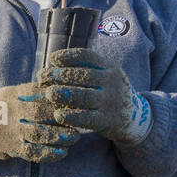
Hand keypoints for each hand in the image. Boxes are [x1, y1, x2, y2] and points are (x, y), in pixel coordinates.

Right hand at [0, 81, 82, 163]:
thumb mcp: (9, 95)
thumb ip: (30, 92)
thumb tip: (58, 87)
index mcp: (11, 94)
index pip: (39, 93)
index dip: (58, 97)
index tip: (76, 100)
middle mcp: (8, 110)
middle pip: (40, 112)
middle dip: (62, 117)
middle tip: (79, 120)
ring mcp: (8, 130)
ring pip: (38, 133)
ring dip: (58, 136)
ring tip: (74, 137)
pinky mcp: (8, 147)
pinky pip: (31, 151)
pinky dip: (48, 153)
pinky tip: (61, 153)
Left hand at [38, 48, 152, 144]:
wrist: (134, 118)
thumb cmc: (108, 93)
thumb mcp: (104, 76)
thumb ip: (85, 69)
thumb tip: (52, 64)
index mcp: (109, 67)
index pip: (88, 56)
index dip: (68, 56)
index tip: (52, 59)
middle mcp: (112, 82)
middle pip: (83, 75)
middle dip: (60, 75)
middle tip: (42, 77)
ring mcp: (111, 101)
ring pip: (85, 96)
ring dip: (64, 93)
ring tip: (48, 93)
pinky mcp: (107, 120)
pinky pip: (87, 117)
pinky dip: (72, 116)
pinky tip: (58, 114)